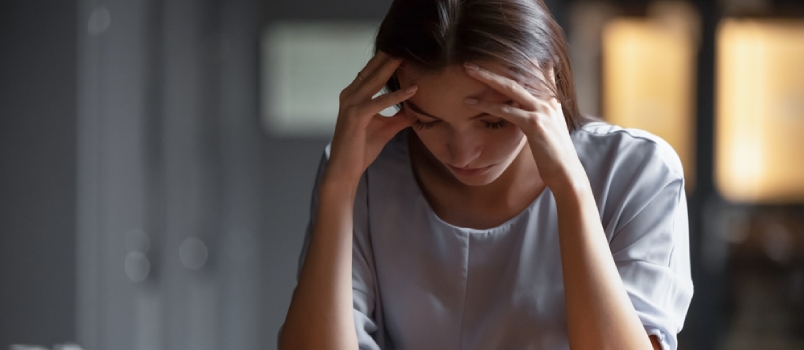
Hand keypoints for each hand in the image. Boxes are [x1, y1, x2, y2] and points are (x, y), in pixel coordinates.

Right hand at [325, 52, 417, 187]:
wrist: (346, 169)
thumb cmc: (362, 148)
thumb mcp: (387, 128)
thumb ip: (400, 116)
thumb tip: (419, 109)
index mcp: (353, 95)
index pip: (371, 72)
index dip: (387, 60)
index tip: (404, 50)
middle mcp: (349, 95)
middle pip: (372, 70)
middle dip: (389, 57)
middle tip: (407, 44)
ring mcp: (350, 104)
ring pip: (375, 81)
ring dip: (392, 68)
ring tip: (408, 57)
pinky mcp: (356, 116)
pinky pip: (379, 102)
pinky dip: (397, 96)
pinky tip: (413, 90)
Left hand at [462, 62, 584, 192]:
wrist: (566, 173)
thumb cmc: (552, 155)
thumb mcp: (545, 129)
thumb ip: (534, 114)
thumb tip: (518, 109)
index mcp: (551, 99)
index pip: (534, 71)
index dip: (516, 61)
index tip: (494, 54)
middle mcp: (548, 100)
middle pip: (517, 76)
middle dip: (493, 68)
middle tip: (471, 63)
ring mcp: (543, 110)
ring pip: (510, 88)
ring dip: (487, 78)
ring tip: (469, 72)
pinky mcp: (535, 124)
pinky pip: (507, 111)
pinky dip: (487, 105)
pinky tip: (471, 103)